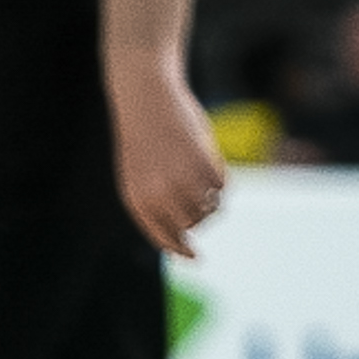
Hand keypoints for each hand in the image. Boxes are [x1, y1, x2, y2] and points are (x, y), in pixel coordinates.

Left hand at [110, 70, 226, 257]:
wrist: (146, 100)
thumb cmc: (143, 139)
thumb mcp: (140, 175)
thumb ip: (157, 202)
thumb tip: (184, 231)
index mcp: (137, 200)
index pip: (162, 236)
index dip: (180, 249)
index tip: (195, 258)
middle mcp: (158, 196)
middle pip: (192, 223)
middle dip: (200, 217)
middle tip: (201, 200)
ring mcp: (182, 181)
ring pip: (210, 207)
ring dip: (212, 199)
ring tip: (202, 178)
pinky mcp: (203, 165)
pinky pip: (222, 187)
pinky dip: (220, 180)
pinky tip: (208, 162)